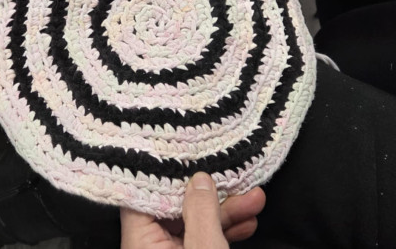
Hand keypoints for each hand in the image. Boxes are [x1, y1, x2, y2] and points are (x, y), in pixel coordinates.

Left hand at [120, 173, 265, 248]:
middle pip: (174, 209)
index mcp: (139, 242)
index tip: (189, 155)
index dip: (166, 173)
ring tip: (257, 200)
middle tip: (241, 181)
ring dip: (226, 214)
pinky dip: (224, 233)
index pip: (143, 195)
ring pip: (194, 226)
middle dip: (212, 196)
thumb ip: (201, 213)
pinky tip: (248, 224)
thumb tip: (198, 179)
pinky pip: (201, 242)